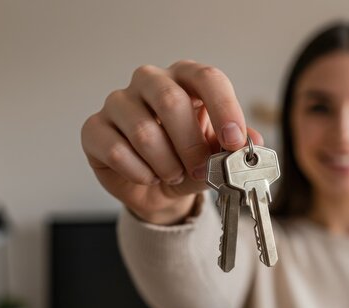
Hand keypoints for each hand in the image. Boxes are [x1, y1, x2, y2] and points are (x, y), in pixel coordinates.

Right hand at [81, 61, 263, 223]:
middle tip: (201, 170)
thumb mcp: (217, 156)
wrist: (157, 188)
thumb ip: (235, 147)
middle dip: (192, 145)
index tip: (234, 142)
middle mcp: (151, 82)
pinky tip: (148, 176)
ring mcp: (119, 102)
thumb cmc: (188, 161)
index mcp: (186, 79)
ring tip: (173, 174)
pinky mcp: (95, 128)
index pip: (208, 78)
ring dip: (166, 164)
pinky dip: (140, 172)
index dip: (224, 110)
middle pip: (172, 100)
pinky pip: (116, 150)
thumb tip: (254, 142)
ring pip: (144, 131)